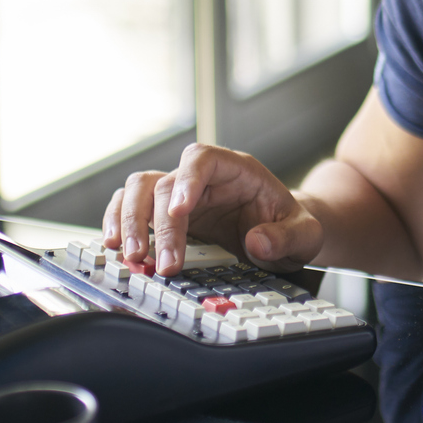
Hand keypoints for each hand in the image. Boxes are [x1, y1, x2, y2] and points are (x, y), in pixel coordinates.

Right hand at [102, 143, 323, 275]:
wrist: (282, 234)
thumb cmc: (291, 226)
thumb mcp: (305, 234)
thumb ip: (287, 237)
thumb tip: (258, 242)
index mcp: (236, 170)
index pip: (202, 158)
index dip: (187, 181)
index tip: (180, 211)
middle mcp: (202, 178)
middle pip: (165, 183)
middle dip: (158, 225)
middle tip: (161, 263)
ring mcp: (179, 194)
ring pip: (139, 190)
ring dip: (129, 221)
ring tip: (132, 256)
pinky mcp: (164, 214)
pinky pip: (131, 207)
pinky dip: (118, 224)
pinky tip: (116, 248)